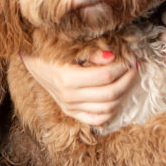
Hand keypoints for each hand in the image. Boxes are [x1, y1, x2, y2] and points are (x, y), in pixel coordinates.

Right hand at [20, 50, 136, 125]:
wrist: (31, 60)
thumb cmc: (50, 47)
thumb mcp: (68, 45)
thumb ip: (91, 52)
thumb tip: (112, 57)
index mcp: (67, 78)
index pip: (106, 76)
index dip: (123, 67)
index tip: (132, 57)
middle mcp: (68, 97)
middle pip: (110, 93)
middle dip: (128, 79)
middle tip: (135, 66)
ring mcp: (69, 107)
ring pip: (108, 109)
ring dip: (124, 94)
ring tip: (128, 79)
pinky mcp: (71, 112)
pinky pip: (97, 120)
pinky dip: (111, 111)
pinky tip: (117, 96)